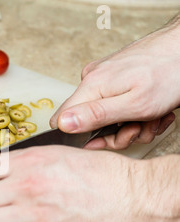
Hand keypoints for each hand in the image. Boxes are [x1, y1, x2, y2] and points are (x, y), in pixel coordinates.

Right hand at [50, 24, 179, 149]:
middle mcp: (93, 79)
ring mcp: (104, 76)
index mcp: (92, 86)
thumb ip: (95, 115)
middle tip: (140, 127)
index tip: (108, 138)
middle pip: (89, 122)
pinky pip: (116, 104)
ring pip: (107, 116)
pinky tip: (151, 109)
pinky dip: (135, 111)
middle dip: (118, 132)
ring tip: (152, 117)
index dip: (84, 137)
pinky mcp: (115, 76)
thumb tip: (62, 124)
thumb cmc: (169, 73)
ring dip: (132, 123)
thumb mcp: (134, 104)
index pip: (63, 121)